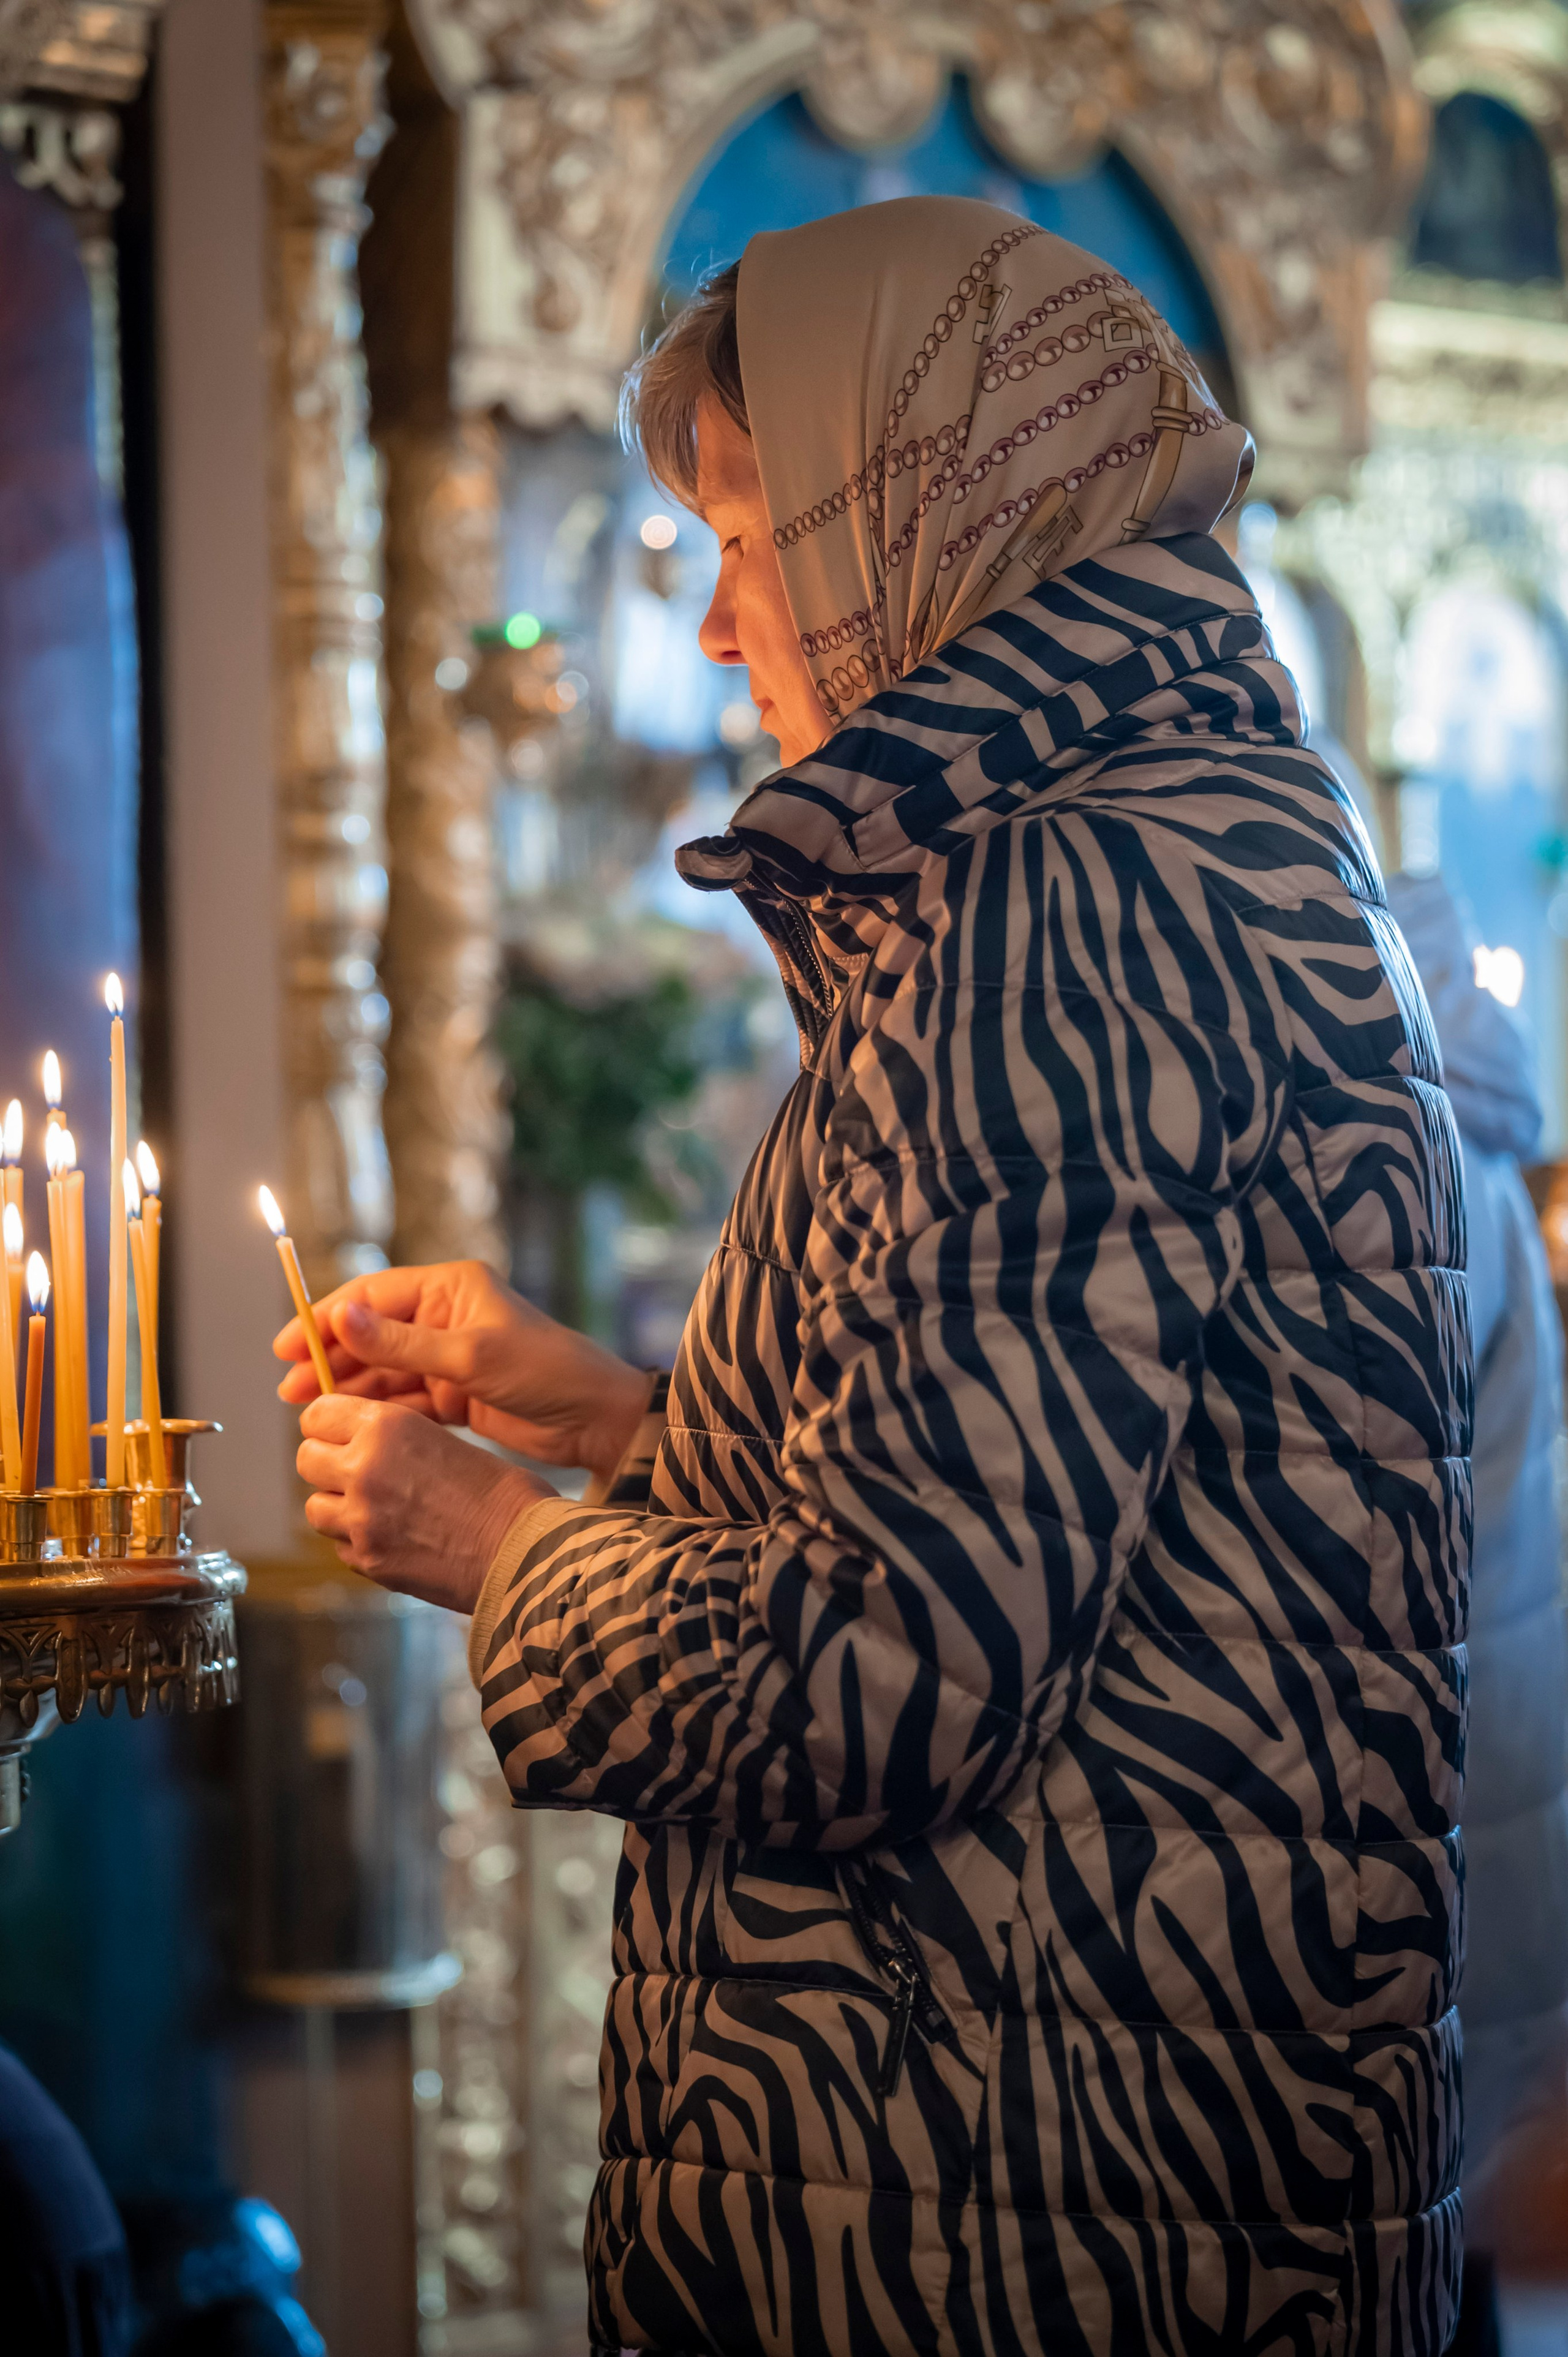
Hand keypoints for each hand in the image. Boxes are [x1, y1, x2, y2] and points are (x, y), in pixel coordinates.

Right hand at [274, 1260, 650, 1482]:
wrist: (595, 1419)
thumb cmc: (545, 1372)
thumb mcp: (469, 1356)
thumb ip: (400, 1343)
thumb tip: (339, 1317)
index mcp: (450, 1288)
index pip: (373, 1294)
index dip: (326, 1318)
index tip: (286, 1345)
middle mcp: (445, 1316)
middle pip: (371, 1333)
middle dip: (329, 1358)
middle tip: (288, 1389)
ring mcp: (449, 1356)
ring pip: (383, 1368)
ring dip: (347, 1386)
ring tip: (307, 1410)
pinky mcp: (455, 1394)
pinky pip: (403, 1397)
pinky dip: (376, 1408)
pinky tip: (348, 1421)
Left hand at [296, 1393, 551, 1610]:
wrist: (525, 1551)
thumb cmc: (503, 1492)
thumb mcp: (442, 1438)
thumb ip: (394, 1438)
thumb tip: (359, 1441)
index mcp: (387, 1426)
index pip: (318, 1414)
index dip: (328, 1422)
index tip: (340, 1430)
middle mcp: (363, 1468)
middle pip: (307, 1459)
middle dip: (327, 1462)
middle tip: (357, 1469)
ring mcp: (360, 1520)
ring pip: (314, 1508)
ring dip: (337, 1505)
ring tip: (376, 1507)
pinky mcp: (367, 1561)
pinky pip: (339, 1545)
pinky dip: (356, 1541)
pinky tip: (393, 1536)